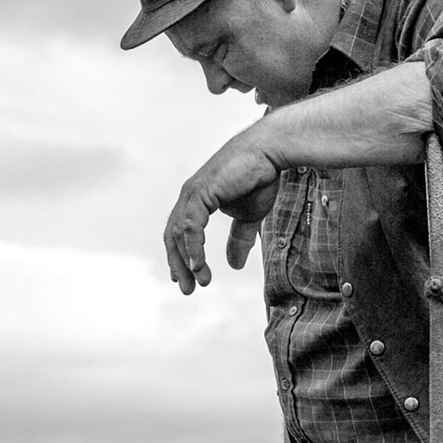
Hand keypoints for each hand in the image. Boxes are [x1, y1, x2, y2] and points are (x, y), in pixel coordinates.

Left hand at [163, 132, 280, 294]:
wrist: (270, 152)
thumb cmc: (260, 177)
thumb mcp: (249, 217)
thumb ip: (239, 239)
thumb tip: (234, 265)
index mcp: (196, 201)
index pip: (179, 234)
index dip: (180, 257)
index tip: (185, 279)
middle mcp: (189, 196)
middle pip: (172, 237)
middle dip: (178, 265)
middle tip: (188, 289)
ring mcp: (192, 193)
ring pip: (177, 235)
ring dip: (186, 261)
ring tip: (198, 281)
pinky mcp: (200, 192)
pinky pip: (190, 226)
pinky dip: (192, 247)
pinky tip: (198, 265)